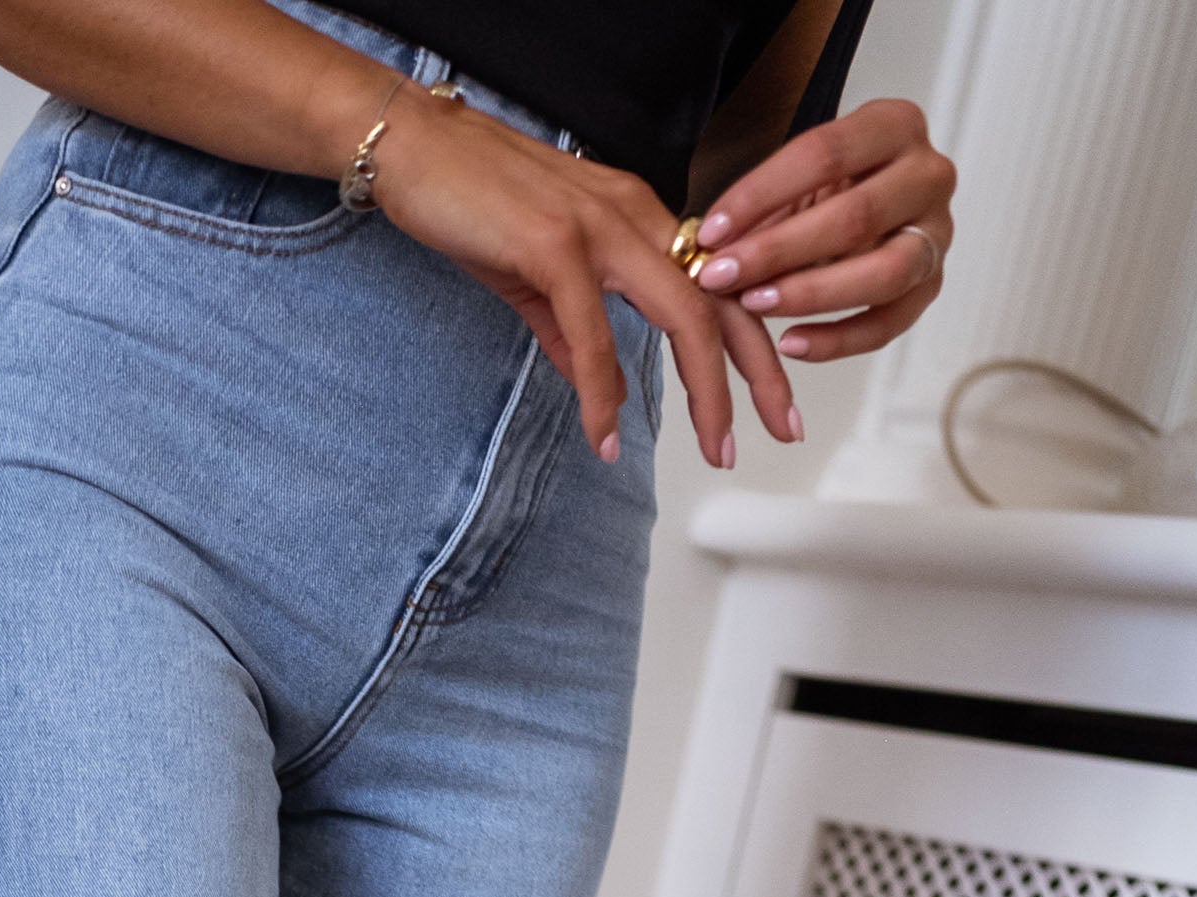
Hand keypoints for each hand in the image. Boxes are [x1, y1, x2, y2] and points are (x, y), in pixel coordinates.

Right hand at [372, 86, 803, 466]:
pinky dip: (601, 395)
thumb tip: (607, 392)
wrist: (414, 147)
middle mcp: (634, 215)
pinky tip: (604, 437)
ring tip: (715, 448)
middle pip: (723, 299)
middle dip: (761, 372)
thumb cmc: (472, 202)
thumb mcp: (537, 277)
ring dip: (706, 391)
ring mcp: (600, 227)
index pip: (716, 284)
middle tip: (782, 430)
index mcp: (637, 217)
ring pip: (683, 313)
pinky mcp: (555, 245)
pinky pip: (594, 335)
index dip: (752, 344)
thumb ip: (575, 336)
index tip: (769, 402)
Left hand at [691, 98, 955, 362]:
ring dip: (811, 294)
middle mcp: (928, 175)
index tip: (711, 231)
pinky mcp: (931, 286)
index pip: (825, 153)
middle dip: (779, 251)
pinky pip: (888, 324)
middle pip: (856, 217)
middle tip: (722, 276)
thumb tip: (712, 249)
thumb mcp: (799, 178)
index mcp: (895, 125)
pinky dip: (837, 340)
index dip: (762, 194)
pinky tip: (789, 344)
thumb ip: (766, 206)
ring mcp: (937, 234)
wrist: (873, 206)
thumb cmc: (828, 188)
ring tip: (755, 305)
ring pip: (883, 273)